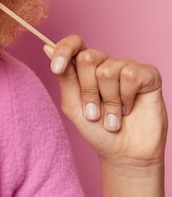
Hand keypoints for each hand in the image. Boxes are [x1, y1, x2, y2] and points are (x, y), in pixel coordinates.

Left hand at [45, 35, 166, 166]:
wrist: (123, 152)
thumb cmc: (96, 129)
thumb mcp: (72, 104)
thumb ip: (64, 76)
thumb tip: (47, 47)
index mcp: (84, 67)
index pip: (73, 44)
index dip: (63, 51)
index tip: (56, 69)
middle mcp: (105, 63)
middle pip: (87, 57)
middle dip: (87, 90)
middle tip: (93, 113)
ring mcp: (126, 67)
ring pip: (108, 71)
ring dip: (108, 102)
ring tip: (113, 117)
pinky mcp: (147, 75)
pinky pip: (131, 75)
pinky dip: (126, 98)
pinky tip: (129, 108)